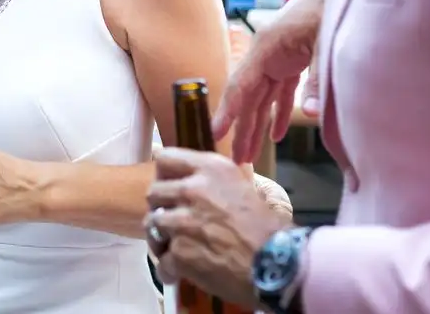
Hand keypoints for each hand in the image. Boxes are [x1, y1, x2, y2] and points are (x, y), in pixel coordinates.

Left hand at [145, 148, 292, 306]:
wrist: (276, 263)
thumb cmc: (266, 227)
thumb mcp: (239, 186)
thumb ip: (210, 180)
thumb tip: (188, 180)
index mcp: (209, 169)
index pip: (165, 158)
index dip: (164, 173)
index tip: (169, 185)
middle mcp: (192, 189)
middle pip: (154, 192)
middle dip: (161, 207)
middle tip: (174, 221)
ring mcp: (182, 221)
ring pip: (152, 224)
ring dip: (162, 238)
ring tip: (177, 247)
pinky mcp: (179, 252)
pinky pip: (162, 259)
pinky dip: (170, 268)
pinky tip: (181, 272)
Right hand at [213, 0, 323, 163]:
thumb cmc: (331, 5)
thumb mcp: (326, 41)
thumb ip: (319, 78)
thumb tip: (311, 112)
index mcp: (267, 47)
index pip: (241, 85)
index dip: (228, 111)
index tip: (214, 133)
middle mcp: (268, 53)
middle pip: (248, 96)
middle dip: (241, 128)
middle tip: (235, 160)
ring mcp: (280, 56)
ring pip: (263, 96)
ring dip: (257, 124)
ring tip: (249, 154)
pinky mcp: (294, 59)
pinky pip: (280, 91)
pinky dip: (278, 112)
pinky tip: (277, 134)